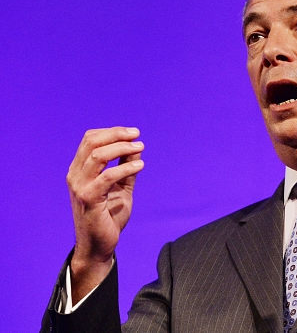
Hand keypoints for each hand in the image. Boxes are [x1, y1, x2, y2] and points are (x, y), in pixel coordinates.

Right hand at [67, 126, 144, 301]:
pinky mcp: (88, 199)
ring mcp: (79, 187)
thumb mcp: (121, 186)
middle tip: (137, 136)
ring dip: (121, 148)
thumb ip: (126, 167)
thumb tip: (136, 146)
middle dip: (116, 135)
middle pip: (92, 143)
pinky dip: (125, 168)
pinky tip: (140, 166)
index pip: (90, 139)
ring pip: (97, 156)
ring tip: (140, 148)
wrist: (99, 246)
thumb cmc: (109, 216)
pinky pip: (107, 177)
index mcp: (80, 170)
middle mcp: (75, 176)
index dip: (112, 132)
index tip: (133, 133)